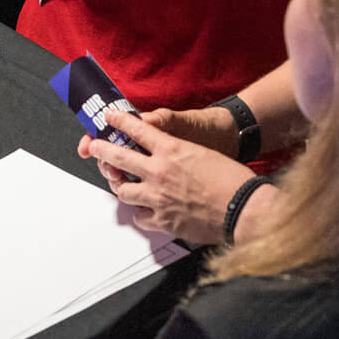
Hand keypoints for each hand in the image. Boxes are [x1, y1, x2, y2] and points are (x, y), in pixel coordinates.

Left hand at [79, 109, 258, 243]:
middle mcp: (160, 171)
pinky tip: (145, 210)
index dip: (120, 121)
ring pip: (123, 191)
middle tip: (95, 148)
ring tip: (121, 184)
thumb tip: (166, 157)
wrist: (244, 208)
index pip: (137, 129)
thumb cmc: (232, 180)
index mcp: (172, 149)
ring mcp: (158, 197)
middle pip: (119, 158)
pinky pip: (139, 217)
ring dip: (121, 187)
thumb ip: (179, 155)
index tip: (109, 118)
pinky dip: (140, 213)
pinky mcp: (163, 220)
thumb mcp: (202, 155)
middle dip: (103, 151)